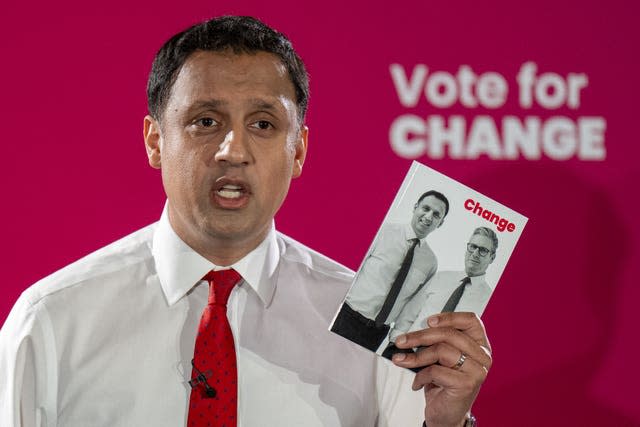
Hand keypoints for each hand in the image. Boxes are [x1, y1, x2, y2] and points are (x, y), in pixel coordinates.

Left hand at [390, 312, 491, 426]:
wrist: (447, 415)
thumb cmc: (444, 384)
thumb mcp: (442, 358)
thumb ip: (437, 342)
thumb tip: (412, 332)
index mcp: (479, 344)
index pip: (471, 320)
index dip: (449, 317)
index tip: (429, 321)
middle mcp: (482, 356)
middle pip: (450, 334)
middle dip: (420, 336)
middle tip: (402, 341)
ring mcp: (477, 370)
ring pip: (441, 350)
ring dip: (416, 356)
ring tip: (402, 361)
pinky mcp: (467, 384)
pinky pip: (436, 371)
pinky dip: (421, 376)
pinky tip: (417, 383)